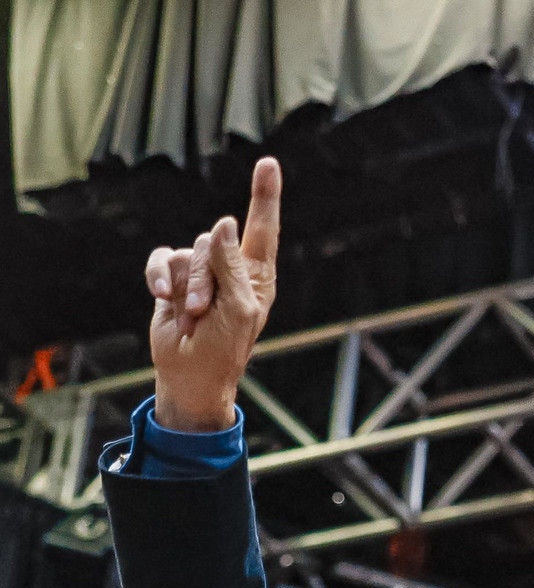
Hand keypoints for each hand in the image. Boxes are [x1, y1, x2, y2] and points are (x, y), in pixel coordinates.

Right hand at [144, 157, 282, 432]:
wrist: (191, 371)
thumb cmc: (226, 346)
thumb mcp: (239, 308)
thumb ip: (232, 264)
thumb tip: (225, 221)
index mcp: (256, 273)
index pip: (262, 228)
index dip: (264, 196)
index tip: (268, 163)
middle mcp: (228, 266)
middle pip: (214, 243)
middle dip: (206, 278)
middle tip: (207, 311)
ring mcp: (199, 270)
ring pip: (186, 252)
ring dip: (187, 286)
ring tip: (193, 315)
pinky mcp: (171, 276)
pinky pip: (161, 259)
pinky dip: (158, 276)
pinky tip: (162, 296)